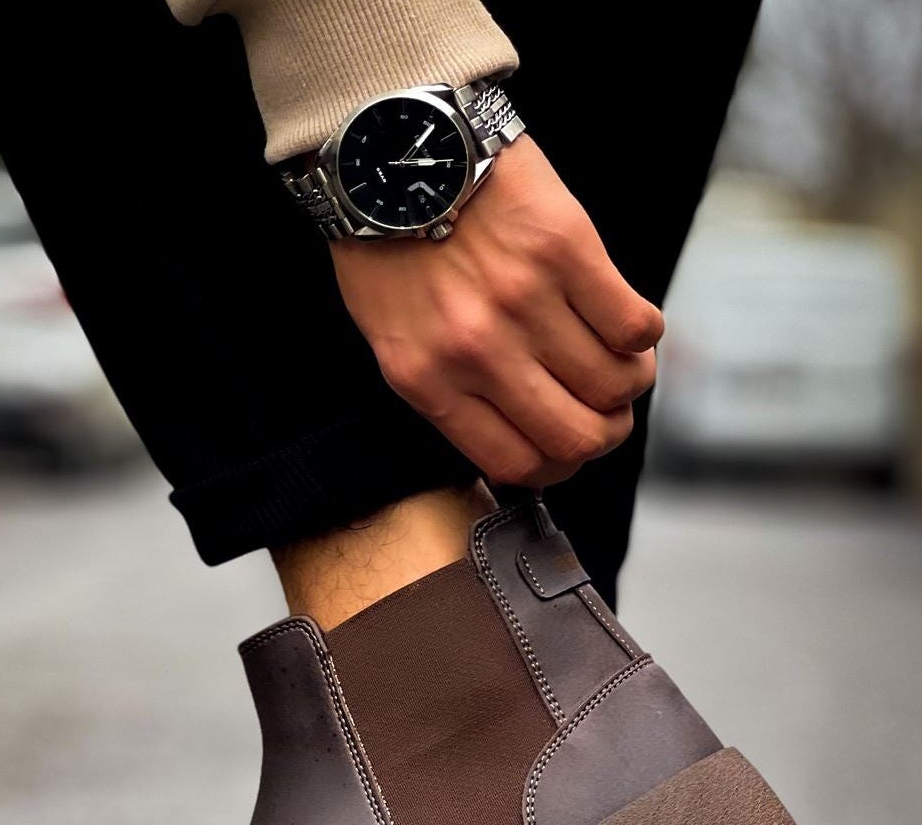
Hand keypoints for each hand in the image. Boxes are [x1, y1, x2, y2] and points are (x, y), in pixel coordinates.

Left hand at [330, 137, 662, 485]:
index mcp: (430, 384)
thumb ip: (449, 395)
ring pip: (614, 383)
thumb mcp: (395, 341)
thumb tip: (517, 441)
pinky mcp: (566, 248)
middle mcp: (478, 351)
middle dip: (607, 435)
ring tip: (622, 361)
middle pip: (577, 436)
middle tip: (610, 411)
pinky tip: (626, 321)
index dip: (559, 466)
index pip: (519, 464)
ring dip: (631, 380)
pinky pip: (633, 323)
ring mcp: (523, 300)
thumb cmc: (391, 249)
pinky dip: (642, 333)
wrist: (394, 149)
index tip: (569, 446)